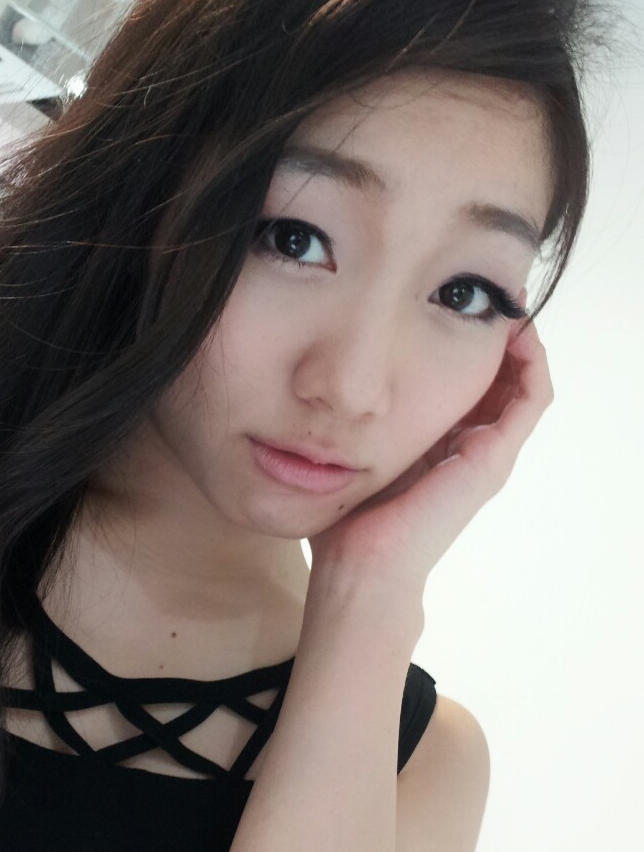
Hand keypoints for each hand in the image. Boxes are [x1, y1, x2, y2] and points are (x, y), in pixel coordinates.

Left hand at [307, 302, 553, 587]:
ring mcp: (487, 453)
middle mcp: (469, 446)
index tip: (446, 299)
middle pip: (495, 377)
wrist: (362, 563)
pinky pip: (530, 398)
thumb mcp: (349, 452)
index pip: (463, 382)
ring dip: (517, 338)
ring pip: (520, 382)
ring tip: (504, 298)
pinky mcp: (494, 457)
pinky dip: (530, 360)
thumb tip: (321, 384)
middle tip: (483, 288)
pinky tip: (514, 327)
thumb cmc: (348, 517)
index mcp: (438, 445)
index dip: (463, 341)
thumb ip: (350, 423)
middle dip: (491, 331)